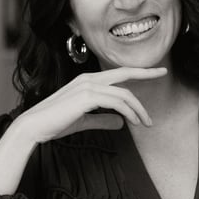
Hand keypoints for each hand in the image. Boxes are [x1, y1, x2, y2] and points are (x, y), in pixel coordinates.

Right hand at [17, 66, 167, 142]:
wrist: (34, 127)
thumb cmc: (55, 124)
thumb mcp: (83, 121)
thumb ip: (102, 120)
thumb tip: (121, 124)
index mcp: (87, 81)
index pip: (118, 74)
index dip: (137, 72)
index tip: (154, 71)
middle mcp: (89, 79)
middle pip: (125, 73)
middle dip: (146, 72)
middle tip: (164, 72)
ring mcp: (88, 87)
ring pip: (124, 93)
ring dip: (138, 108)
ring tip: (147, 123)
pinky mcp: (87, 97)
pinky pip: (116, 102)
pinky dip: (129, 112)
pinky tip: (134, 122)